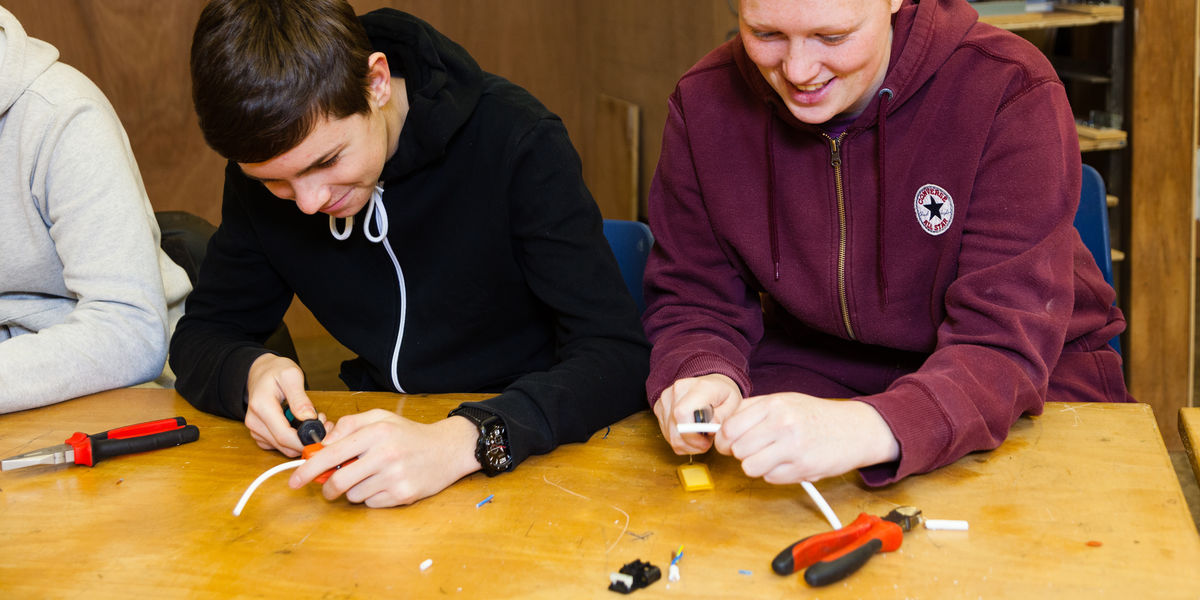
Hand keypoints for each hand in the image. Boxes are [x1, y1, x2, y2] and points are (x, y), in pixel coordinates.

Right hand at [244, 353, 327, 456]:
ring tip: (313, 419)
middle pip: (285, 445)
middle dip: (307, 440)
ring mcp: (255, 430)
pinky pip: (280, 446)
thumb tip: (309, 417)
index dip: (305, 440)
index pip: (284, 435)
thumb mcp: (291, 375)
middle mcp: (255, 422)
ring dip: (301, 440)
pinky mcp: (260, 435)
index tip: (323, 433)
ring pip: (284, 448)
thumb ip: (300, 398)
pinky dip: (293, 440)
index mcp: (261, 406)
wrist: (260, 372)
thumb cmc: (276, 371)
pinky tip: (301, 425)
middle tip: (323, 422)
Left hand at [288, 409, 480, 507]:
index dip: (308, 469)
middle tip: (330, 485)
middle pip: (338, 481)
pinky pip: (371, 503)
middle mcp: (384, 455)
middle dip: (328, 487)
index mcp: (375, 432)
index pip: (331, 454)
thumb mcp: (380, 418)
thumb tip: (321, 445)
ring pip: (353, 495)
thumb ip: (349, 426)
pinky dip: (372, 497)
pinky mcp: (402, 495)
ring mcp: (394, 477)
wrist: (447, 450)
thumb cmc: (409, 434)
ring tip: (372, 476)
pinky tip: (386, 484)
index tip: (294, 480)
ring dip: (354, 490)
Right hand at [654, 374, 742, 454]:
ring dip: (687, 444)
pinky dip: (680, 440)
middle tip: (706, 441)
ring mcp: (665, 399)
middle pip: (675, 429)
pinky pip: (667, 434)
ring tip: (700, 437)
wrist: (710, 384)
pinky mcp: (659, 408)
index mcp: (697, 387)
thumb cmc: (723, 394)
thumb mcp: (734, 404)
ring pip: (670, 436)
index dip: (693, 434)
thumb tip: (709, 427)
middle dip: (693, 443)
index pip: (682, 413)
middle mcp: (676, 391)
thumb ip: (723, 416)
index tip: (707, 439)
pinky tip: (691, 434)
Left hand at [713, 393, 899, 483]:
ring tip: (771, 457)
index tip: (729, 443)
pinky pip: (771, 478)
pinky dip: (775, 474)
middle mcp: (782, 424)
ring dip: (757, 466)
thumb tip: (721, 427)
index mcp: (774, 404)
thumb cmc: (815, 415)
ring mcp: (793, 447)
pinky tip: (789, 463)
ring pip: (750, 467)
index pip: (729, 428)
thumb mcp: (784, 401)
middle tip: (754, 450)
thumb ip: (752, 411)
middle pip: (737, 450)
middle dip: (741, 454)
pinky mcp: (803, 468)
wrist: (855, 429)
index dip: (724, 440)